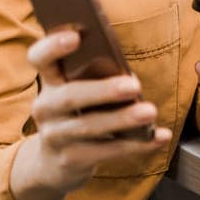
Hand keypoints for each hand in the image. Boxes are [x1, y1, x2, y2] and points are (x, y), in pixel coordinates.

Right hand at [11, 29, 171, 199]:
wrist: (53, 163)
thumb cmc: (77, 114)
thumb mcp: (78, 92)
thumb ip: (95, 78)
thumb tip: (130, 75)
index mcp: (50, 82)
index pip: (40, 58)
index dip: (53, 46)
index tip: (76, 36)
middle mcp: (46, 107)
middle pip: (70, 96)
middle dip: (103, 90)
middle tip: (134, 86)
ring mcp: (55, 136)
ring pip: (89, 126)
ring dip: (123, 119)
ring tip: (150, 112)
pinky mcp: (70, 160)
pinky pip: (106, 151)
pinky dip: (137, 145)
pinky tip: (159, 137)